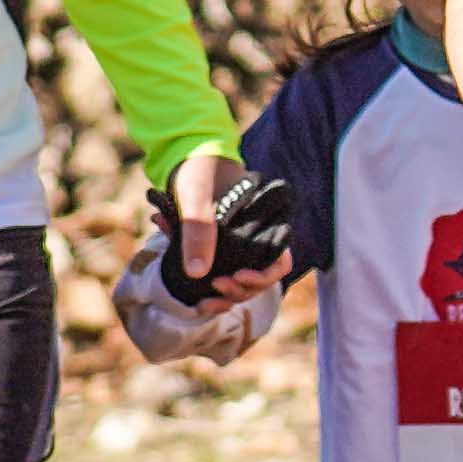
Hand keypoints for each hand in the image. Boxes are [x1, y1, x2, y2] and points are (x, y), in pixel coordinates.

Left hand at [161, 148, 259, 293]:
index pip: (279, 260)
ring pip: (243, 285)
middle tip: (216, 286)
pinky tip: (198, 301)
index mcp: (263, 223)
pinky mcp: (220, 255)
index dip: (263, 276)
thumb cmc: (198, 170)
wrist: (183, 160)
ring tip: (204, 300)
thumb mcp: (194, 195)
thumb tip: (199, 274)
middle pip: (261, 279)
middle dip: (241, 290)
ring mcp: (238, 248)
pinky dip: (214, 295)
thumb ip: (197, 227)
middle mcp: (255, 239)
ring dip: (228, 297)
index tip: (238, 276)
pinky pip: (225, 281)